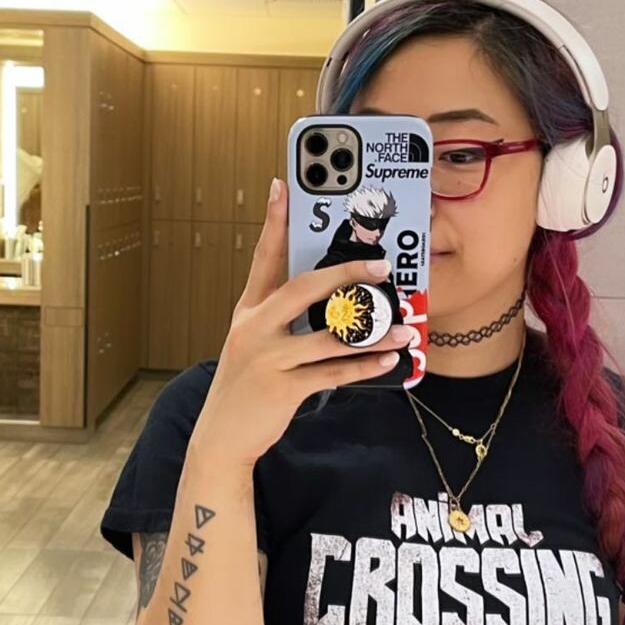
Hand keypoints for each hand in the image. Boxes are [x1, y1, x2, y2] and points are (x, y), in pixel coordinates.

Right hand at [191, 177, 415, 471]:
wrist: (222, 436)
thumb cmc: (247, 385)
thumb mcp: (253, 343)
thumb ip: (284, 318)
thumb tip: (334, 300)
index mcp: (249, 311)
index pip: (263, 257)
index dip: (274, 222)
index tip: (283, 187)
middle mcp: (254, 328)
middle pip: (302, 288)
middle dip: (345, 273)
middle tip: (380, 267)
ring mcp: (268, 358)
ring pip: (329, 336)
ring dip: (372, 332)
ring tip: (403, 328)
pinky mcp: (283, 388)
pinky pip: (333, 372)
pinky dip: (364, 366)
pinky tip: (388, 359)